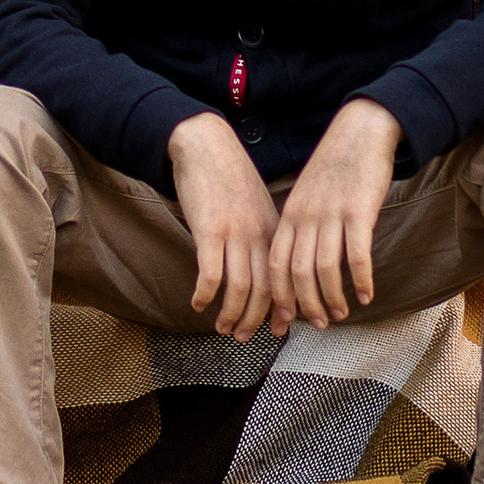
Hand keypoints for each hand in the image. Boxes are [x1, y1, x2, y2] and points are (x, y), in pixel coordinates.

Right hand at [167, 112, 283, 338]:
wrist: (207, 146)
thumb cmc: (230, 179)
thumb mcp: (257, 207)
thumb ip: (263, 236)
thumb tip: (265, 268)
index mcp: (275, 231)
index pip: (285, 279)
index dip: (284, 308)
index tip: (280, 329)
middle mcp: (259, 236)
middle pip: (265, 290)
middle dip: (257, 320)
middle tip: (246, 338)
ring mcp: (235, 234)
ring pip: (239, 289)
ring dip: (232, 315)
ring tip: (223, 329)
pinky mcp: (209, 231)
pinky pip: (211, 274)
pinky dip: (206, 295)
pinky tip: (197, 304)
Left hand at [270, 98, 402, 324]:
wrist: (360, 132)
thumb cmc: (335, 168)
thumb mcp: (307, 195)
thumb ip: (302, 226)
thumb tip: (302, 264)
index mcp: (290, 214)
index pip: (276, 264)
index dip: (281, 295)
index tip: (288, 318)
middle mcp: (306, 216)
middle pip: (298, 272)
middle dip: (306, 304)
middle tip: (319, 324)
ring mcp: (331, 214)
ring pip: (326, 268)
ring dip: (333, 298)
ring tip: (342, 314)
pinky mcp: (358, 211)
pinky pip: (357, 254)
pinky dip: (361, 280)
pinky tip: (368, 295)